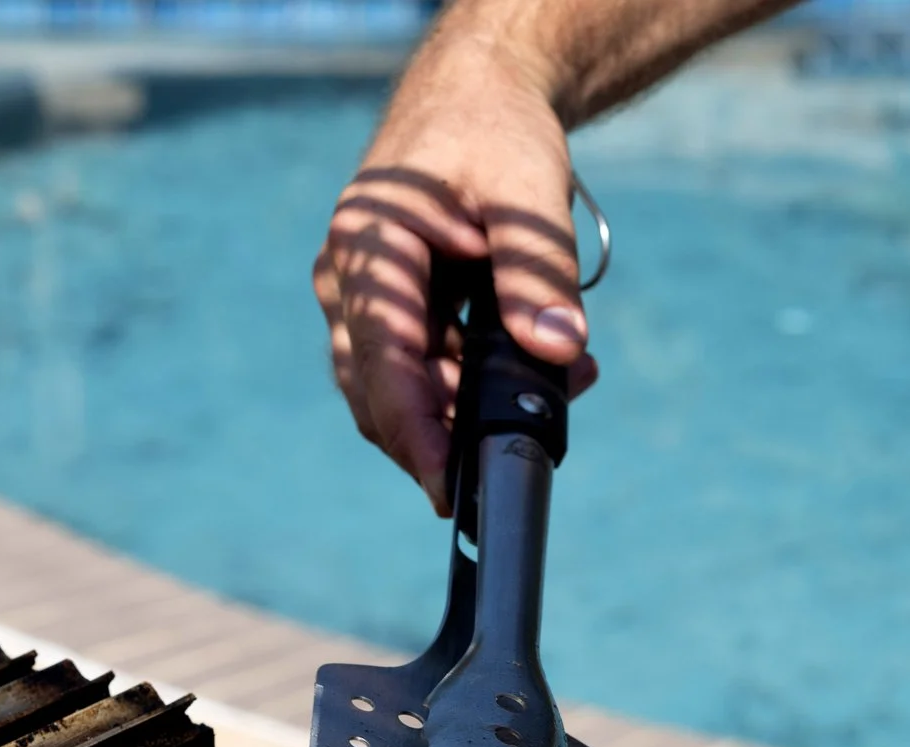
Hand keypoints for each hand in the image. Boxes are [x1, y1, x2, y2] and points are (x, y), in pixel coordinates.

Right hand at [314, 33, 597, 512]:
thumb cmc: (493, 128)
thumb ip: (536, 270)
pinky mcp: (385, 310)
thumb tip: (559, 352)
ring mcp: (358, 299)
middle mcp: (346, 281)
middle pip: (377, 396)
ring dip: (466, 406)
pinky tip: (539, 363)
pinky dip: (469, 382)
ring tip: (563, 383)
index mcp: (368, 248)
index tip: (450, 488)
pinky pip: (417, 369)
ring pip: (397, 391)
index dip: (414, 434)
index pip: (381, 362)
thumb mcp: (528, 188)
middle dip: (446, 433)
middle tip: (526, 441)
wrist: (474, 95)